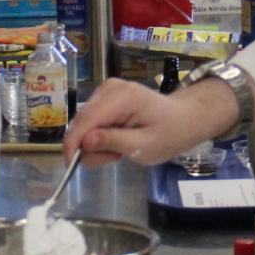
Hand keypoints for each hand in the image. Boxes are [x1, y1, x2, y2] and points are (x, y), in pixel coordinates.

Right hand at [65, 77, 235, 165]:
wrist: (185, 119)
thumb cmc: (169, 134)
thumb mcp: (143, 147)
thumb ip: (113, 142)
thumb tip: (84, 142)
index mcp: (121, 98)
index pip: (85, 120)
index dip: (73, 144)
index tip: (70, 166)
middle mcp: (110, 88)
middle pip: (82, 121)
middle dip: (90, 145)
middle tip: (114, 158)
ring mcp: (107, 89)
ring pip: (84, 122)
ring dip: (96, 142)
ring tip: (120, 150)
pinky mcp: (107, 95)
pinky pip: (91, 119)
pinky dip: (100, 135)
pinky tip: (118, 140)